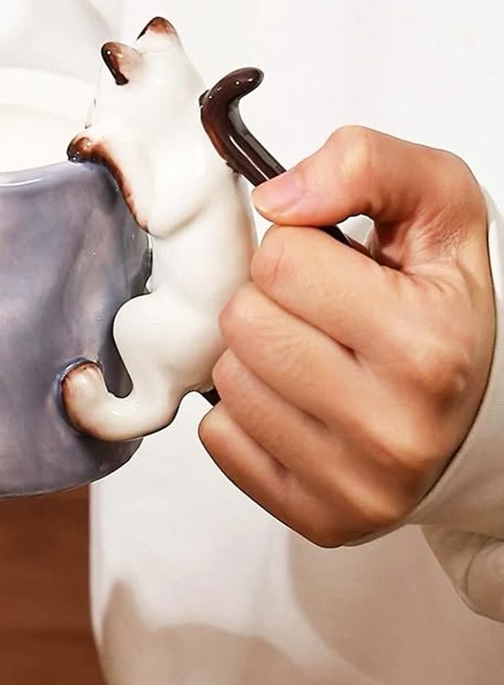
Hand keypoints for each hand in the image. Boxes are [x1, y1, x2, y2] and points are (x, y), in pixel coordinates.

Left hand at [198, 126, 494, 546]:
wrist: (466, 415)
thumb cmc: (439, 309)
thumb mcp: (436, 209)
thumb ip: (368, 165)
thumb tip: (278, 197)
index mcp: (429, 345)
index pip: (280, 259)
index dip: (298, 251)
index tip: (337, 271)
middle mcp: (395, 426)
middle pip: (243, 321)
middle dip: (270, 304)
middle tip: (319, 319)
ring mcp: (354, 484)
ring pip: (226, 380)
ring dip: (255, 360)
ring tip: (312, 362)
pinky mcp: (316, 518)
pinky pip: (217, 439)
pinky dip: (245, 416)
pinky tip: (298, 409)